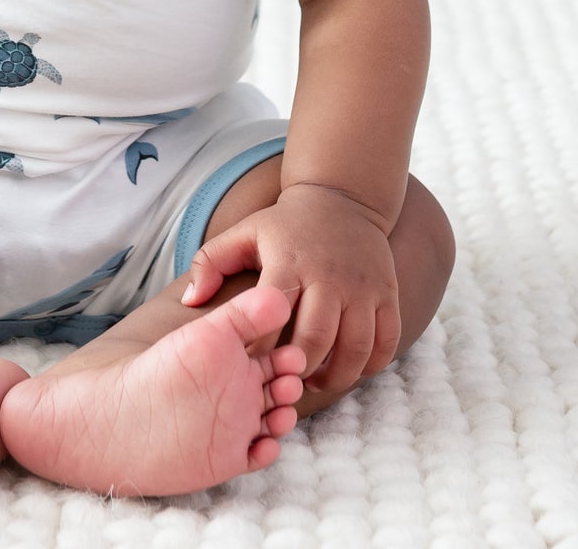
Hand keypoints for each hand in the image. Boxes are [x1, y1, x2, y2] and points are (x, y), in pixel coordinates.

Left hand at [181, 182, 401, 397]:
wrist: (341, 198)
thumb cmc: (284, 226)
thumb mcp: (244, 233)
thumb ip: (209, 263)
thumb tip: (189, 302)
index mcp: (289, 261)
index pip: (271, 314)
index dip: (258, 348)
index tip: (247, 366)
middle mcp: (329, 274)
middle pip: (316, 340)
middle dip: (298, 369)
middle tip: (285, 378)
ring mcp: (363, 285)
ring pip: (355, 348)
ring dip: (335, 376)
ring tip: (314, 379)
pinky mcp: (388, 292)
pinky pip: (386, 342)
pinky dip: (371, 365)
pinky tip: (349, 368)